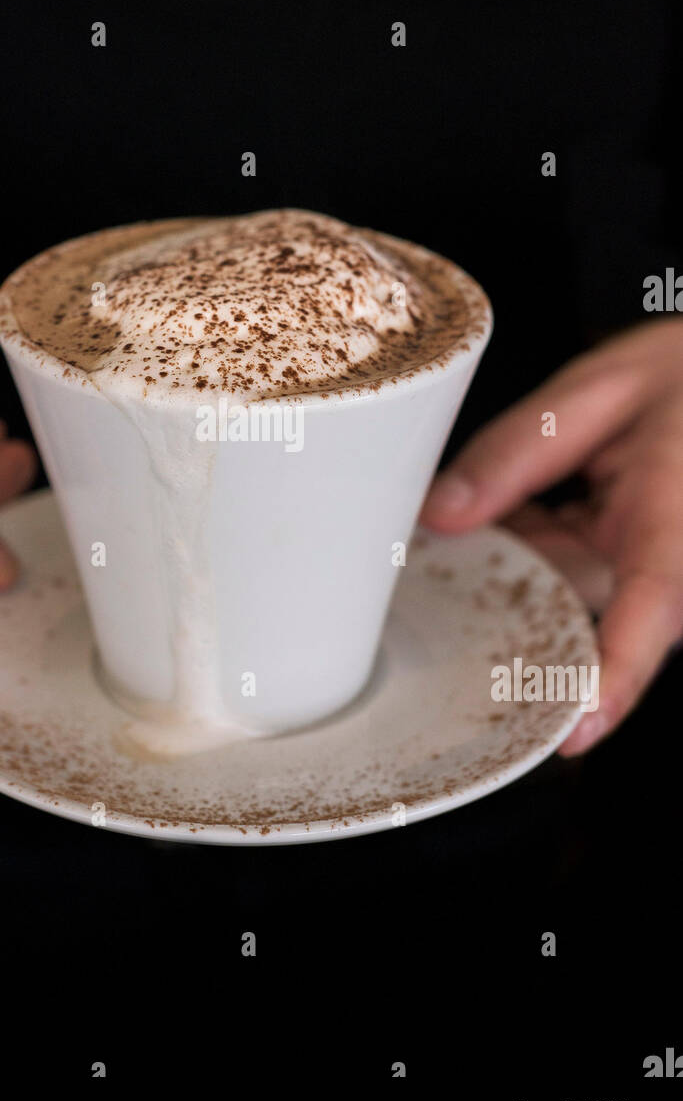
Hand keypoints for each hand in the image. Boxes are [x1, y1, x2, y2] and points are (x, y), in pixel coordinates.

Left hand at [421, 319, 682, 755]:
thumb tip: (441, 514)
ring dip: (516, 561)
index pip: (653, 606)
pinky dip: (530, 544)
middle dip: (514, 603)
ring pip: (564, 593)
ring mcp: (650, 565)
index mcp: (675, 516)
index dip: (617, 673)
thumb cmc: (676, 373)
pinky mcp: (629, 562)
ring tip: (478, 515)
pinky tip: (511, 507)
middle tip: (450, 562)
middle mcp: (669, 558)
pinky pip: (566, 573)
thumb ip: (516, 452)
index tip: (580, 727)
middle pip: (582, 612)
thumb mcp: (593, 390)